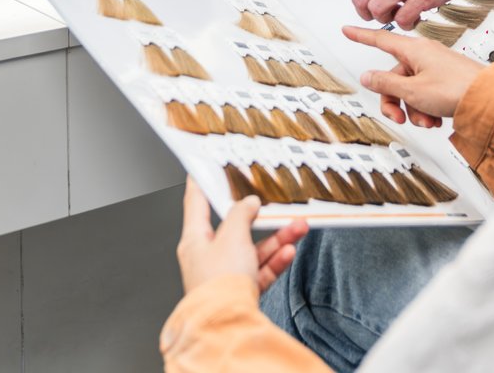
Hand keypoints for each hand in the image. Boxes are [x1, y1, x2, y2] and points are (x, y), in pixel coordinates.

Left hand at [176, 180, 308, 294]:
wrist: (227, 324)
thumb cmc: (219, 283)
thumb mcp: (232, 236)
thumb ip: (242, 214)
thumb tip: (249, 203)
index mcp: (195, 239)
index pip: (196, 203)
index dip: (202, 183)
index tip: (205, 169)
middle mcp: (208, 256)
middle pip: (235, 228)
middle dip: (261, 218)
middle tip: (276, 204)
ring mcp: (225, 274)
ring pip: (253, 250)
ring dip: (277, 239)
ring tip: (298, 228)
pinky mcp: (241, 290)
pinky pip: (260, 270)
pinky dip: (275, 261)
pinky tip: (288, 253)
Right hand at [341, 24, 485, 128]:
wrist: (489, 99)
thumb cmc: (456, 89)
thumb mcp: (412, 90)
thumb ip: (386, 83)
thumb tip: (368, 76)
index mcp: (414, 50)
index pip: (380, 40)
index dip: (361, 35)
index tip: (348, 29)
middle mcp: (424, 56)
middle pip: (394, 77)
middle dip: (395, 101)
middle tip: (399, 117)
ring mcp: (436, 68)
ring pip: (410, 90)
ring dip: (413, 110)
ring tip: (427, 120)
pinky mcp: (446, 81)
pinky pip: (425, 95)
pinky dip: (427, 109)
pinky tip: (437, 119)